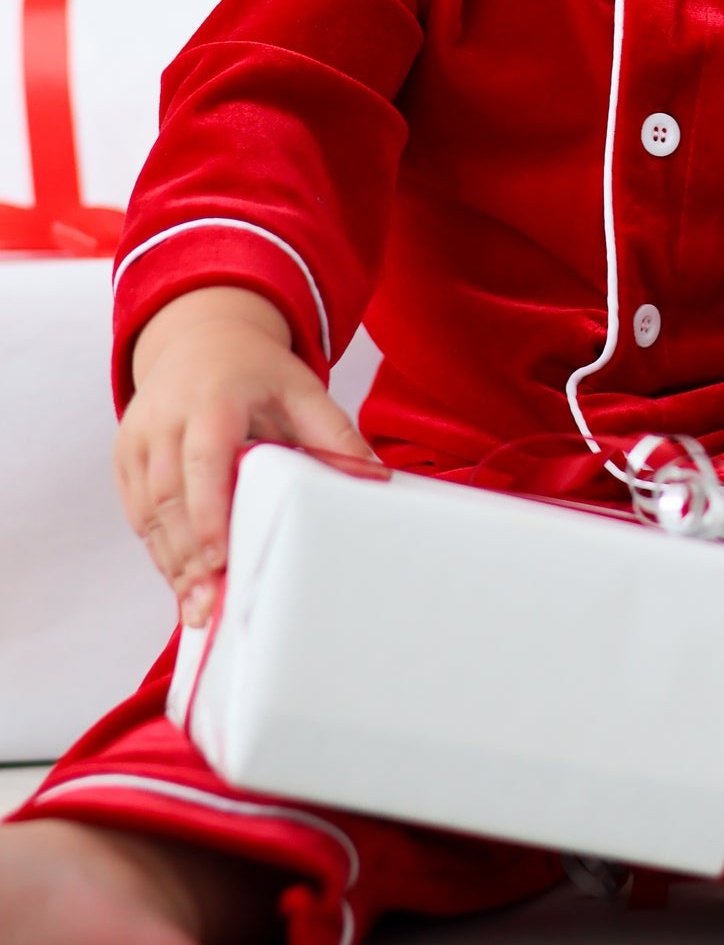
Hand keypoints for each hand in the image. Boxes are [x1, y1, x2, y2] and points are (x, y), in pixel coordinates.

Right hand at [115, 286, 380, 628]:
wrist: (201, 337)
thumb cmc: (257, 371)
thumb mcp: (303, 389)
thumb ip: (335, 433)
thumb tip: (378, 476)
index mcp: (213, 399)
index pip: (204, 462)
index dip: (208, 513)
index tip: (219, 558)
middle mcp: (167, 418)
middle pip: (170, 497)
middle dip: (188, 555)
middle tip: (209, 604)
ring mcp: (139, 438)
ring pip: (149, 511)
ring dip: (171, 562)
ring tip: (197, 607)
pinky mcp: (125, 457)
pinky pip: (137, 512)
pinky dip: (158, 549)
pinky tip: (181, 582)